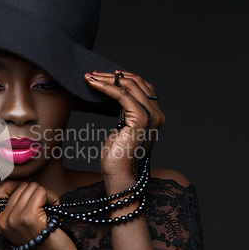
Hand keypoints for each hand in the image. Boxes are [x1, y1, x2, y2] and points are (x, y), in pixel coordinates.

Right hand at [0, 179, 77, 249]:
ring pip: (32, 187)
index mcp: (1, 222)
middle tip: (47, 208)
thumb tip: (27, 181)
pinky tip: (56, 210)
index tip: (31, 189)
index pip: (0, 190)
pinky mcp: (29, 216)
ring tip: (51, 211)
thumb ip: (20, 207)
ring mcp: (15, 217)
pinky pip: (41, 192)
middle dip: (38, 193)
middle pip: (21, 187)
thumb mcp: (24, 225)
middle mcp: (4, 219)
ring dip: (47, 196)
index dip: (16, 184)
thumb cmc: (45, 243)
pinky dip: (52, 198)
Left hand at [85, 70, 164, 193]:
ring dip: (107, 79)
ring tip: (90, 77)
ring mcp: (152, 116)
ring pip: (130, 85)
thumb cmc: (117, 158)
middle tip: (93, 73)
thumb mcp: (121, 130)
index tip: (102, 75)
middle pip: (137, 82)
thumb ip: (124, 114)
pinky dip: (106, 87)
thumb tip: (116, 98)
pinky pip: (122, 95)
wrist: (119, 176)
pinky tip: (93, 84)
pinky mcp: (141, 119)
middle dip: (113, 75)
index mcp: (155, 116)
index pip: (142, 87)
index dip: (122, 77)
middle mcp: (157, 114)